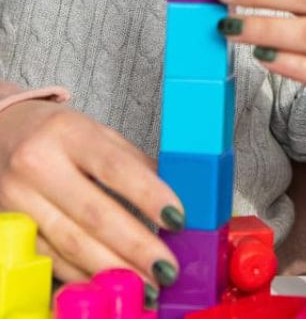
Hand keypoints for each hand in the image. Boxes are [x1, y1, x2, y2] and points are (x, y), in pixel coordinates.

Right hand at [0, 99, 183, 294]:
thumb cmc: (56, 133)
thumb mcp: (95, 131)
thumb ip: (130, 161)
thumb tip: (170, 197)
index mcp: (68, 133)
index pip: (115, 167)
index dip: (149, 195)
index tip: (177, 218)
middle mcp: (38, 165)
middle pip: (94, 213)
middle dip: (135, 246)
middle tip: (167, 268)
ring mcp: (18, 200)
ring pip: (71, 243)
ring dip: (113, 270)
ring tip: (147, 285)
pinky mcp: (9, 228)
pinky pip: (50, 259)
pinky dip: (83, 276)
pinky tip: (107, 286)